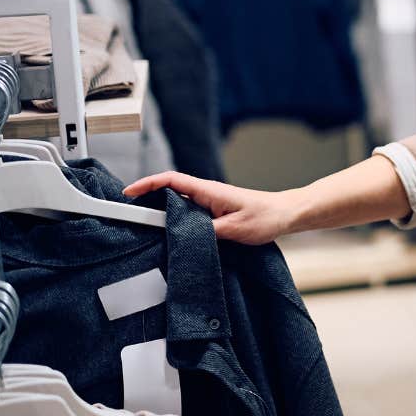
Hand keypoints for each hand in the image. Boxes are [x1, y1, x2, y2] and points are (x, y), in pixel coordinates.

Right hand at [124, 172, 299, 244]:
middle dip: (146, 199)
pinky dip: (175, 219)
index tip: (129, 193)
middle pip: (168, 191)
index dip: (147, 184)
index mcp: (208, 191)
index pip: (170, 181)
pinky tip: (171, 232)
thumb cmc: (266, 217)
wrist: (286, 215)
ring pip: (178, 204)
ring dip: (160, 211)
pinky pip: (189, 213)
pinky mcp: (215, 212)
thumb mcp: (235, 229)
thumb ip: (207, 232)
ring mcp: (210, 203)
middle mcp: (206, 194)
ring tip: (144, 226)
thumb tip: (183, 235)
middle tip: (128, 214)